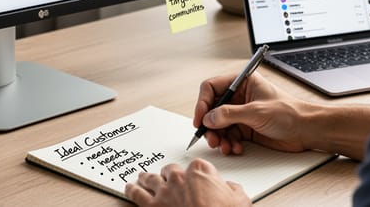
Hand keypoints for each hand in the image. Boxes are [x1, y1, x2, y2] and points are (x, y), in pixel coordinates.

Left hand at [124, 159, 250, 206]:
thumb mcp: (240, 199)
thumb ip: (232, 189)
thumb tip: (230, 189)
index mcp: (200, 171)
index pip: (195, 166)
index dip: (194, 174)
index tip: (194, 179)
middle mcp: (180, 177)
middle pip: (170, 170)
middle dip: (169, 175)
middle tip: (167, 177)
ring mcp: (164, 191)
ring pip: (151, 179)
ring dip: (146, 178)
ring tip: (142, 177)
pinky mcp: (152, 206)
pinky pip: (137, 194)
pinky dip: (132, 190)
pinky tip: (129, 188)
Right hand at [194, 72, 311, 154]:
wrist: (306, 130)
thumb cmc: (290, 113)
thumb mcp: (257, 111)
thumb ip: (230, 114)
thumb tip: (209, 117)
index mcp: (242, 82)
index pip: (212, 88)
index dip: (203, 103)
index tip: (200, 118)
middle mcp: (239, 97)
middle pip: (212, 108)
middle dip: (209, 124)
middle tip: (211, 137)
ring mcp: (241, 114)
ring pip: (218, 125)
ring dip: (218, 137)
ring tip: (223, 146)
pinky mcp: (245, 129)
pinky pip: (228, 136)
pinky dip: (228, 143)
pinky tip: (235, 148)